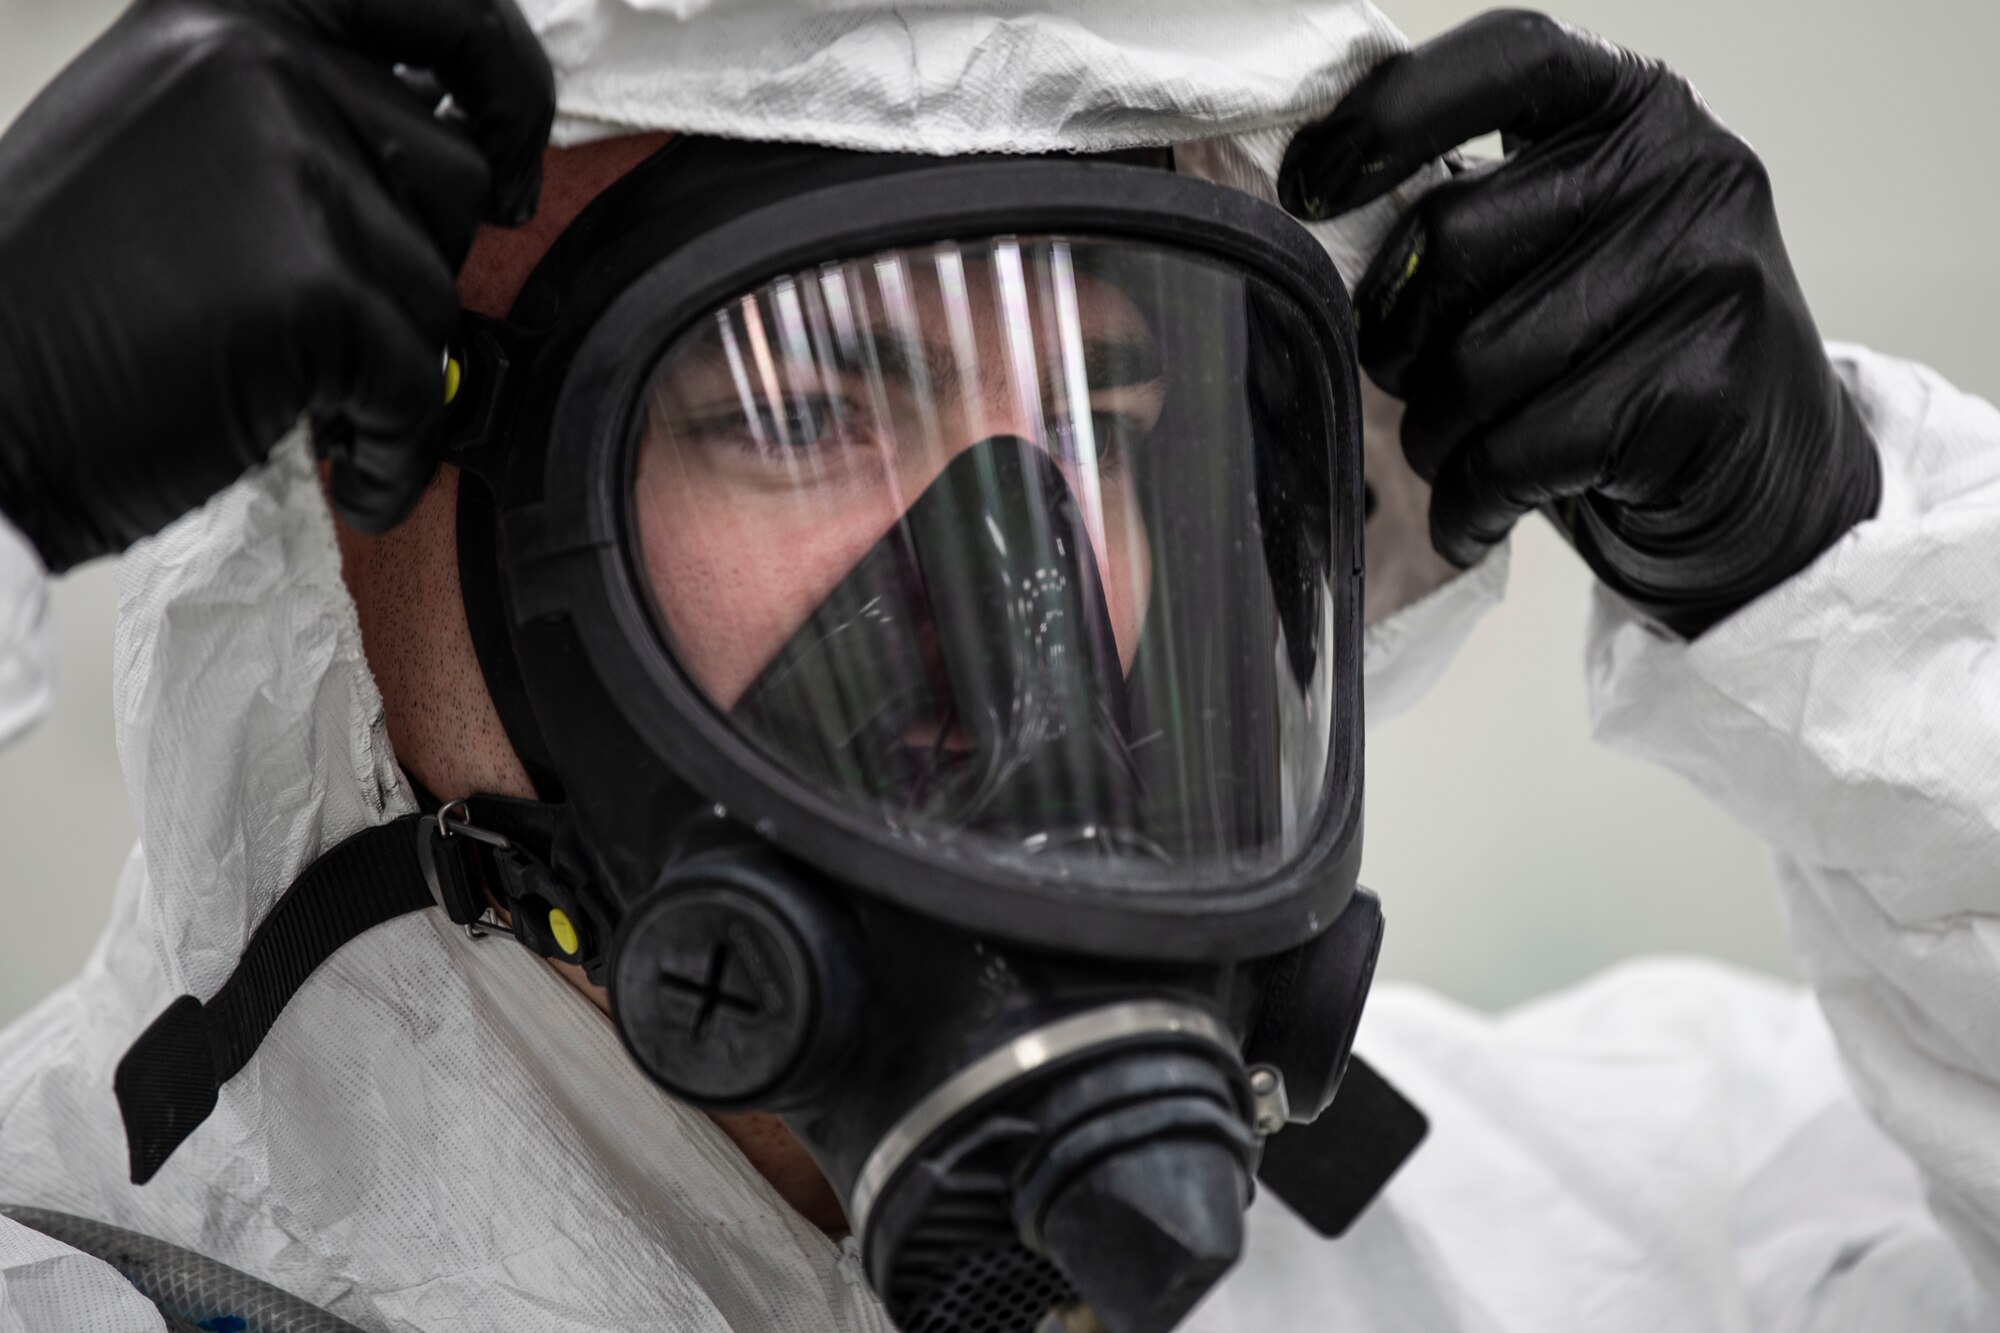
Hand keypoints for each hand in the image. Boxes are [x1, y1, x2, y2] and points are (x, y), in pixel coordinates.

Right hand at [0, 0, 553, 571]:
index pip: (440, 8)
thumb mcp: (167, 135)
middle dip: (415, 268)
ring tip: (305, 400)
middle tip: (339, 332)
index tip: (514, 164)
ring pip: (438, 286)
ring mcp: (286, 167)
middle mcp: (257, 61)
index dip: (509, 87)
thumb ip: (291, 114)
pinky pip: (418, 383)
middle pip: (454, 174)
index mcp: (226, 8)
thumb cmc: (55, 298)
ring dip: (393, 366)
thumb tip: (451, 149)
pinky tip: (345, 470)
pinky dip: (394, 449)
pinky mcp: (309, 283)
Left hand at [1279, 10, 1878, 635]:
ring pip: (1472, 366)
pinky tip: (1480, 512)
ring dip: (1434, 437)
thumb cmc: (1624, 362)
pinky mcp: (1700, 391)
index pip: (1506, 58)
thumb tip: (1321, 217)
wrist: (1763, 485)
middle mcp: (1687, 170)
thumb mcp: (1566, 250)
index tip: (1308, 186)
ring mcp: (1707, 276)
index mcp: (1636, 110)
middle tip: (1411, 387)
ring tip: (1463, 454)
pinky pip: (1516, 452)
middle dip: (1395, 342)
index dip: (1390, 115)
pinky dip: (1469, 500)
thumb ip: (1479, 210)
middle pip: (1448, 242)